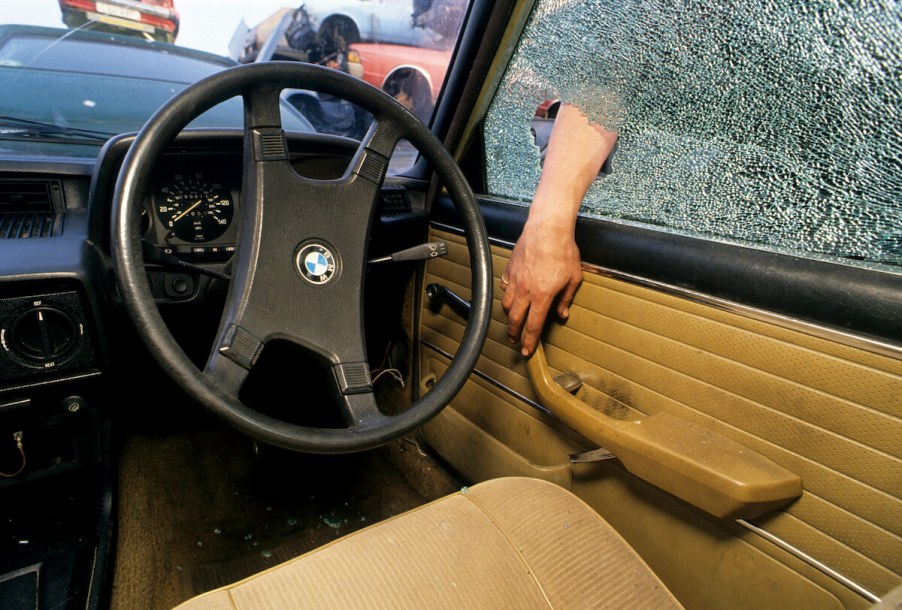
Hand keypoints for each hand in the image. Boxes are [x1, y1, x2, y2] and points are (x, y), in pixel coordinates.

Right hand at [501, 221, 581, 356]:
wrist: (547, 227)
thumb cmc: (563, 250)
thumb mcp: (573, 277)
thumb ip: (566, 298)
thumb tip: (562, 313)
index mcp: (542, 296)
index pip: (533, 326)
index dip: (529, 342)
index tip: (526, 352)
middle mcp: (525, 291)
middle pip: (515, 320)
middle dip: (514, 334)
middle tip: (515, 341)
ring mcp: (515, 279)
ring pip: (506, 305)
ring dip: (509, 316)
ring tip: (513, 321)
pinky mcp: (510, 269)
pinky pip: (504, 287)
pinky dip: (506, 295)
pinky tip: (510, 296)